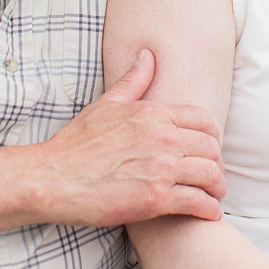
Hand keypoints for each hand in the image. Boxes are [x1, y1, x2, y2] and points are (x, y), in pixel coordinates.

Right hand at [32, 50, 226, 226]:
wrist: (50, 179)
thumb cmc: (75, 144)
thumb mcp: (106, 105)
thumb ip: (133, 81)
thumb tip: (148, 55)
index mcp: (154, 115)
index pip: (204, 120)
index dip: (213, 135)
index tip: (210, 148)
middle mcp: (163, 139)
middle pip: (211, 148)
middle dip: (217, 162)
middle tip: (214, 174)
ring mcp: (161, 169)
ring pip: (209, 174)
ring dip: (217, 186)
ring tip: (215, 194)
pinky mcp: (155, 198)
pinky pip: (196, 201)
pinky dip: (208, 208)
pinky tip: (209, 213)